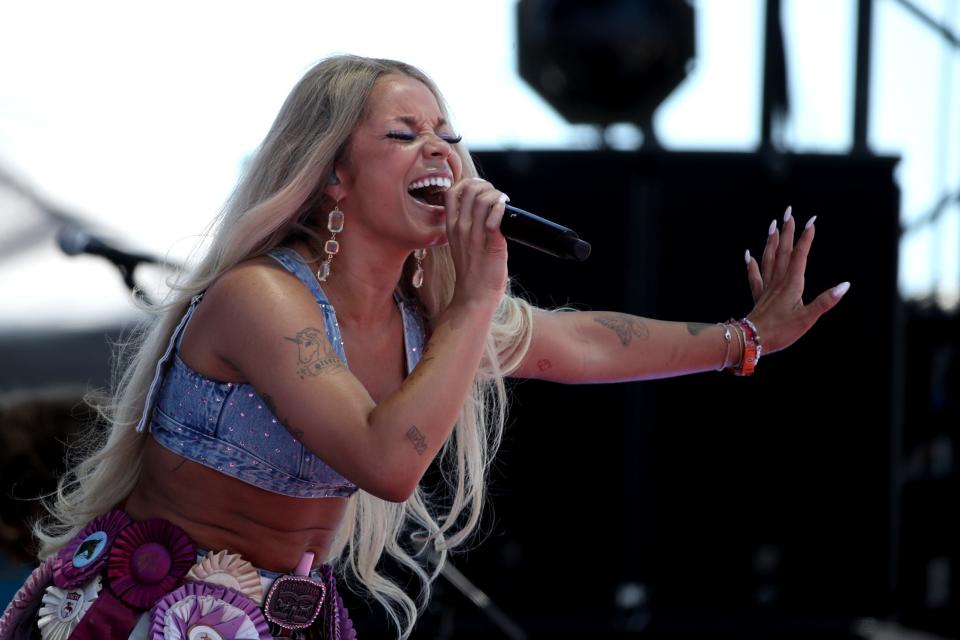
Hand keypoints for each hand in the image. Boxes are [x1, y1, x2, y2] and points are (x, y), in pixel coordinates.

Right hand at [443, 177, 509, 304]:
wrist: (474, 296)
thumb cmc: (472, 273)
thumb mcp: (461, 245)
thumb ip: (467, 227)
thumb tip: (484, 212)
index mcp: (452, 226)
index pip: (452, 192)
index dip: (468, 184)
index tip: (481, 190)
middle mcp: (461, 228)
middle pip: (469, 189)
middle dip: (486, 186)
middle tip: (497, 196)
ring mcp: (475, 235)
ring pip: (482, 198)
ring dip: (497, 195)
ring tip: (504, 203)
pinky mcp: (491, 243)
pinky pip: (494, 216)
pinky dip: (501, 208)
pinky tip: (505, 210)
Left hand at [744, 206, 849, 353]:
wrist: (753, 340)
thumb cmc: (781, 331)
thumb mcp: (807, 318)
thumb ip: (825, 301)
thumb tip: (845, 285)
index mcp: (792, 284)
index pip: (800, 255)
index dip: (806, 238)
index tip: (812, 220)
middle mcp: (778, 281)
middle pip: (783, 251)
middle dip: (788, 231)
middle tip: (789, 211)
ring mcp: (767, 287)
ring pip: (769, 258)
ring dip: (772, 241)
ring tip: (773, 225)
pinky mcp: (759, 296)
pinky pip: (755, 276)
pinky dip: (752, 263)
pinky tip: (749, 254)